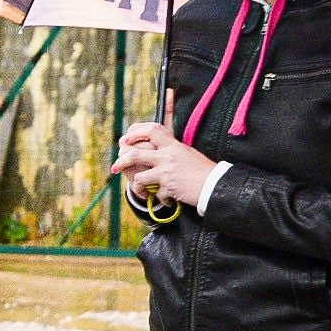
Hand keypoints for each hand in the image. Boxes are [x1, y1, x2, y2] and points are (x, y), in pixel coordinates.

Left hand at [111, 90, 214, 208]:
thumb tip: (158, 148)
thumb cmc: (203, 170)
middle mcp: (168, 156)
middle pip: (135, 154)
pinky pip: (156, 194)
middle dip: (121, 161)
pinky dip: (161, 199)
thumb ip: (172, 150)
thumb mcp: (187, 153)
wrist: (216, 185)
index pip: (151, 130)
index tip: (125, 138)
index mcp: (173, 145)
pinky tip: (169, 201)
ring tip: (142, 192)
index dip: (135, 132)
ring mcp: (167, 171)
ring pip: (140, 178)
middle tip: (114, 167)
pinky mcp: (169, 187)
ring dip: (138, 187)